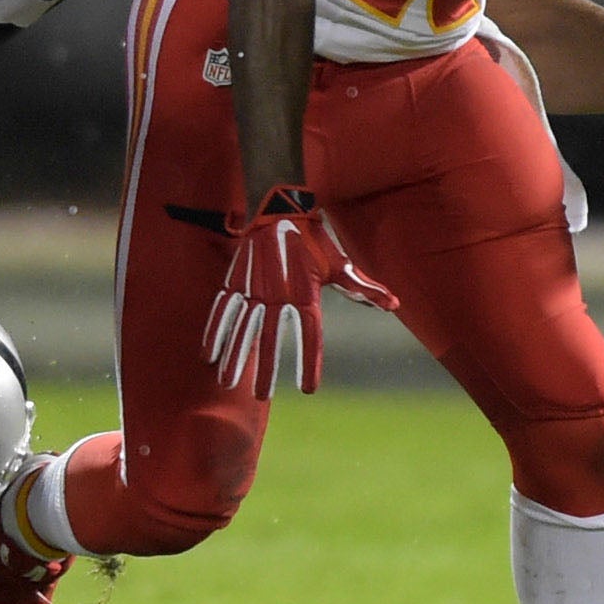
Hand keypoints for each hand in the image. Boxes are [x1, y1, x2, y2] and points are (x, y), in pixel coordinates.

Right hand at [204, 185, 398, 398]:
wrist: (281, 208)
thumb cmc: (314, 240)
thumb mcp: (339, 265)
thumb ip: (363, 288)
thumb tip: (394, 305)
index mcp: (304, 293)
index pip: (309, 336)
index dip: (309, 362)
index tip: (308, 388)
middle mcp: (277, 293)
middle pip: (270, 338)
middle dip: (266, 368)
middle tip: (262, 396)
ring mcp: (253, 286)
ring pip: (242, 327)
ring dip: (234, 355)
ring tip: (227, 381)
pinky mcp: (235, 279)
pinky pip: (223, 310)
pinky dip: (214, 331)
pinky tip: (208, 354)